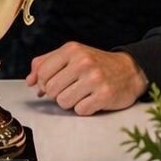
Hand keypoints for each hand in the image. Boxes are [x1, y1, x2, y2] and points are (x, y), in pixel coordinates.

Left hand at [26, 42, 147, 115]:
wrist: (130, 71)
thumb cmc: (96, 64)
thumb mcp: (72, 55)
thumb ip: (46, 63)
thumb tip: (30, 81)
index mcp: (72, 50)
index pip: (42, 73)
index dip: (44, 83)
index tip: (54, 84)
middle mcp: (83, 62)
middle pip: (51, 90)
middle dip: (58, 94)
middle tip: (71, 89)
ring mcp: (94, 79)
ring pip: (63, 102)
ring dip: (71, 103)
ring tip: (83, 94)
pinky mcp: (104, 95)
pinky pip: (80, 111)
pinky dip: (85, 109)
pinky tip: (93, 99)